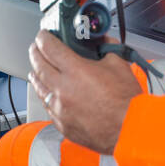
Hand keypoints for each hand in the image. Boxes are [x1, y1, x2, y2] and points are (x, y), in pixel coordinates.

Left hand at [28, 31, 141, 154]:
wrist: (129, 130)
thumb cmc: (126, 102)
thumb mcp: (120, 65)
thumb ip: (108, 47)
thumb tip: (103, 40)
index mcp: (76, 71)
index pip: (50, 48)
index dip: (44, 38)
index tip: (42, 35)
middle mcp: (63, 89)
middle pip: (39, 66)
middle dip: (35, 54)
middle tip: (35, 48)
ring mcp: (61, 109)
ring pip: (40, 89)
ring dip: (36, 76)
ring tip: (35, 70)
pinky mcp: (63, 125)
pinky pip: (48, 108)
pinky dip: (46, 97)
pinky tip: (47, 94)